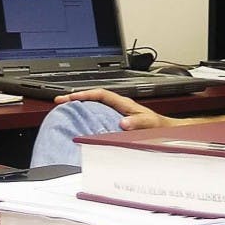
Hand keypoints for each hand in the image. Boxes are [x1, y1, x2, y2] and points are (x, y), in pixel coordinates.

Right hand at [54, 88, 177, 129]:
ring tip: (63, 109)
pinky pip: (98, 115)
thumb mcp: (149, 124)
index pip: (100, 94)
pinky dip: (86, 115)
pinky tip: (78, 121)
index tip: (71, 97)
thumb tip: (122, 123)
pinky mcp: (116, 120)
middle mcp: (118, 106)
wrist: (166, 131)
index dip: (85, 94)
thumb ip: (137, 123)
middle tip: (59, 100)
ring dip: (79, 106)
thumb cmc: (158, 126)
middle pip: (93, 97)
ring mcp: (116, 112)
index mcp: (124, 103)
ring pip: (94, 105)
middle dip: (75, 97)